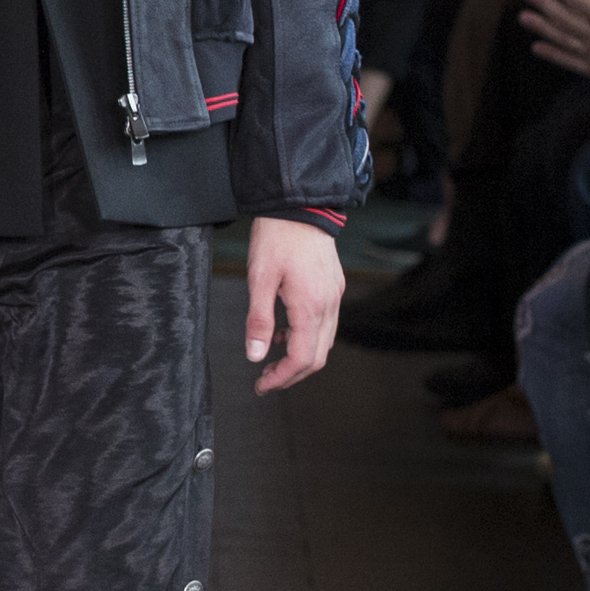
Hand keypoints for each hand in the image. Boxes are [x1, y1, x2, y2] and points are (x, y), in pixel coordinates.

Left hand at [245, 214, 345, 394]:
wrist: (300, 205)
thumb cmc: (277, 237)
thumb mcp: (258, 279)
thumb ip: (259, 320)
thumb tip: (255, 355)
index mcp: (310, 306)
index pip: (301, 359)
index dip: (281, 378)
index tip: (261, 385)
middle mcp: (328, 305)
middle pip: (317, 357)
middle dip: (291, 374)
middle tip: (266, 380)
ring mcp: (334, 296)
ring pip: (324, 342)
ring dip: (300, 356)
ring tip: (271, 357)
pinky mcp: (333, 286)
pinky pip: (325, 323)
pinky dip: (306, 336)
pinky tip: (285, 331)